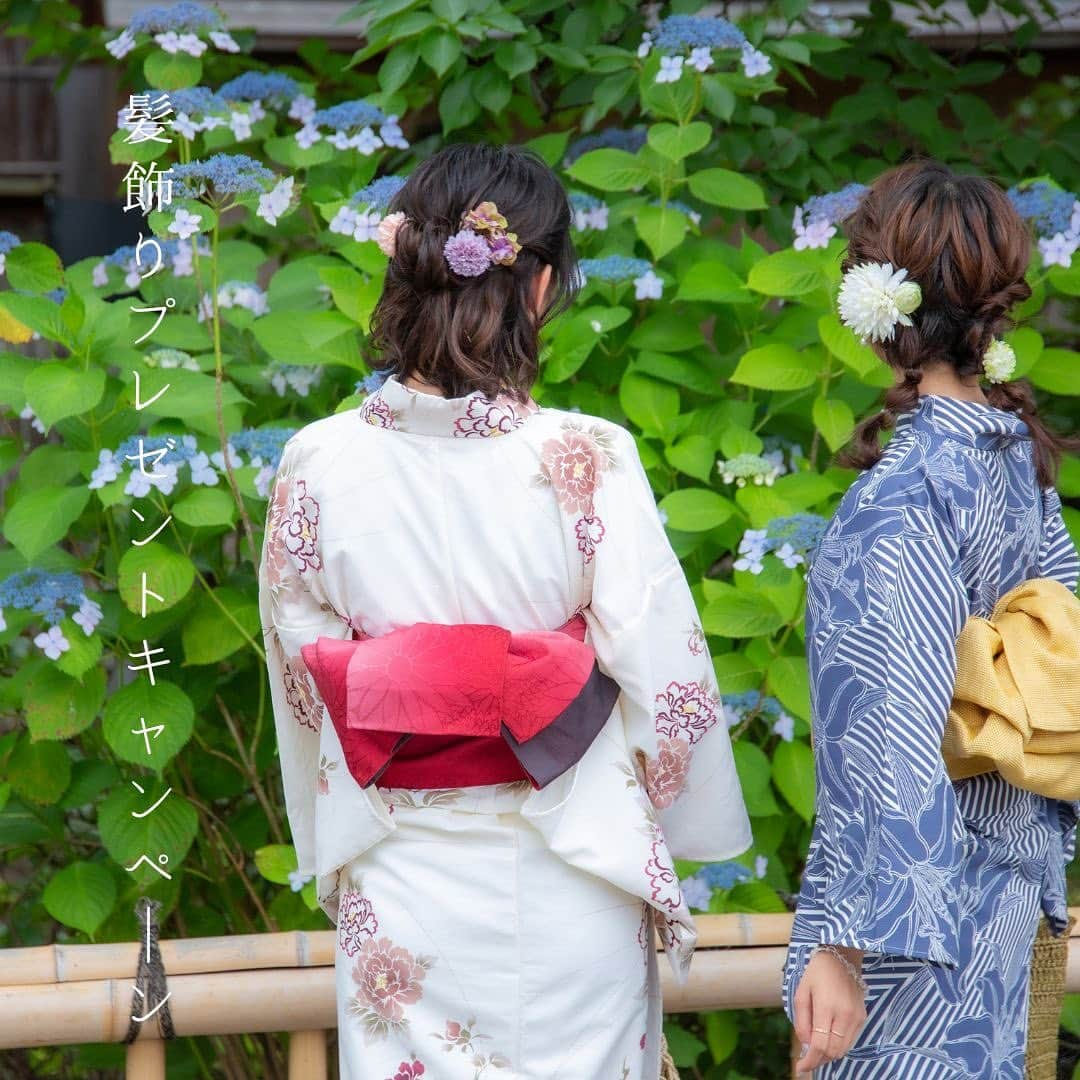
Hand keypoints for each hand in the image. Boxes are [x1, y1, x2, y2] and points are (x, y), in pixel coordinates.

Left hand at [793, 947, 866, 1073]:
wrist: (842, 957)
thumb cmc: (816, 973)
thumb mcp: (801, 992)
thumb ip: (801, 1021)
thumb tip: (805, 1045)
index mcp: (826, 1006)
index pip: (820, 1044)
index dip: (809, 1060)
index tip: (800, 1068)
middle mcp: (845, 1014)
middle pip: (833, 1051)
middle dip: (818, 1059)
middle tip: (806, 1058)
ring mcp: (856, 1017)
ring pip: (843, 1049)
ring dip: (829, 1054)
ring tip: (816, 1049)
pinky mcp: (862, 1017)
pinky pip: (850, 1040)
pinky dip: (838, 1045)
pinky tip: (828, 1039)